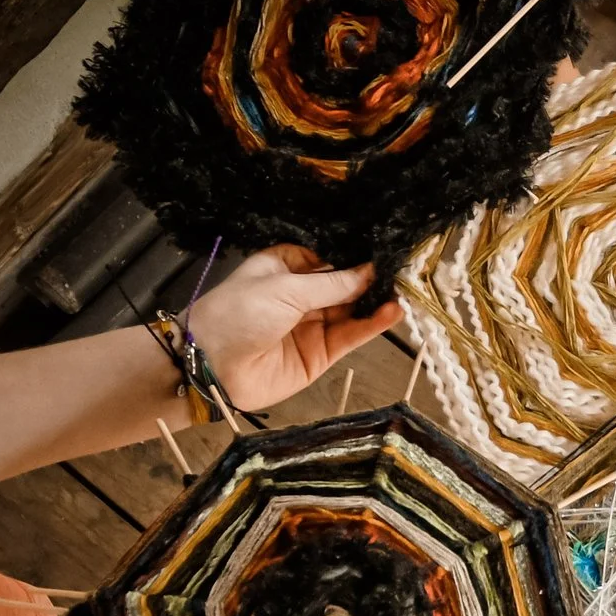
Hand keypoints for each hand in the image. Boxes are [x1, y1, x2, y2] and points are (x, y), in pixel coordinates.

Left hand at [184, 245, 403, 411]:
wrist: (213, 365)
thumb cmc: (239, 312)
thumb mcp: (286, 288)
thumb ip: (333, 284)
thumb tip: (371, 272)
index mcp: (284, 268)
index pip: (327, 257)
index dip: (352, 255)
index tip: (382, 249)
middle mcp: (300, 294)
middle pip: (344, 284)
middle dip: (370, 279)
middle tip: (403, 272)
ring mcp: (312, 325)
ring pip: (351, 311)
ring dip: (375, 303)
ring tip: (402, 294)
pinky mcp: (321, 354)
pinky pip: (351, 336)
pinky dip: (372, 326)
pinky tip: (392, 313)